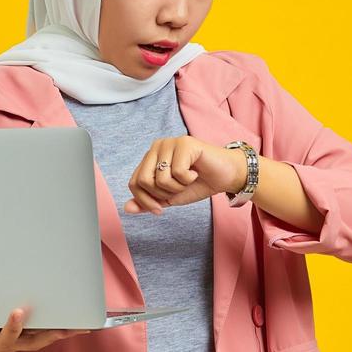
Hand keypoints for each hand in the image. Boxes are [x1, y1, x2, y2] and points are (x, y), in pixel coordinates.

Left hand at [122, 135, 245, 214]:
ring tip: (188, 179)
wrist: (225, 177)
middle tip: (178, 190)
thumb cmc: (197, 184)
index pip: (134, 183)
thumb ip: (148, 202)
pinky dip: (188, 179)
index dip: (145, 201)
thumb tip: (126, 208)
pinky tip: (196, 171)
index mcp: (150, 158)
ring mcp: (170, 143)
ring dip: (177, 187)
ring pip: (160, 179)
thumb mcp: (169, 197)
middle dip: (162, 195)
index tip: (160, 209)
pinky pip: (177, 172)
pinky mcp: (185, 143)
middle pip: (143, 181)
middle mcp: (157, 146)